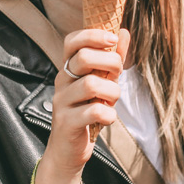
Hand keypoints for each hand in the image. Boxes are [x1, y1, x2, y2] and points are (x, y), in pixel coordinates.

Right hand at [43, 27, 130, 175]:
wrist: (67, 152)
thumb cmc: (87, 113)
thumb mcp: (101, 83)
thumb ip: (111, 59)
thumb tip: (122, 31)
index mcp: (68, 69)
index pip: (72, 41)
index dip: (92, 34)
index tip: (112, 39)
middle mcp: (61, 82)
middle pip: (84, 58)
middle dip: (111, 63)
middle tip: (116, 76)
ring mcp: (61, 102)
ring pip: (92, 85)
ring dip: (112, 93)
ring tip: (112, 102)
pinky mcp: (67, 123)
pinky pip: (94, 112)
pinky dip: (109, 115)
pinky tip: (108, 118)